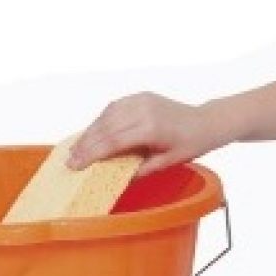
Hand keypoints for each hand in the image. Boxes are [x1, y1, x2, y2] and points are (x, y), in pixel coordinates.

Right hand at [66, 91, 226, 176]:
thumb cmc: (190, 144)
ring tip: (77, 148)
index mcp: (151, 128)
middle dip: (86, 144)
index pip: (113, 141)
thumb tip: (116, 179)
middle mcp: (144, 110)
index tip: (76, 165)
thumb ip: (141, 170)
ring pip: (107, 115)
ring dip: (90, 131)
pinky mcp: (141, 96)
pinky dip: (102, 120)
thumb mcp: (167, 163)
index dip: (92, 154)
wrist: (205, 122)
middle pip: (106, 127)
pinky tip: (93, 132)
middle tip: (70, 159)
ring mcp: (142, 100)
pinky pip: (115, 107)